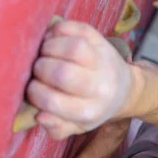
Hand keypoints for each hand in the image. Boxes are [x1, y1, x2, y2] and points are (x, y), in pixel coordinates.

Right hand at [27, 20, 131, 139]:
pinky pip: (79, 29)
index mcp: (90, 111)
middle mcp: (100, 87)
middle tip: (37, 70)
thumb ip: (57, 127)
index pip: (52, 101)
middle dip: (39, 69)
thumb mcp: (78, 126)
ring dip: (48, 48)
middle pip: (62, 73)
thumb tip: (39, 116)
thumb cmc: (94, 108)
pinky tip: (54, 39)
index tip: (31, 88)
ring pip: (72, 48)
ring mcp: (103, 62)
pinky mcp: (103, 42)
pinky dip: (60, 30)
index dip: (34, 92)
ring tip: (44, 54)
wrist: (125, 90)